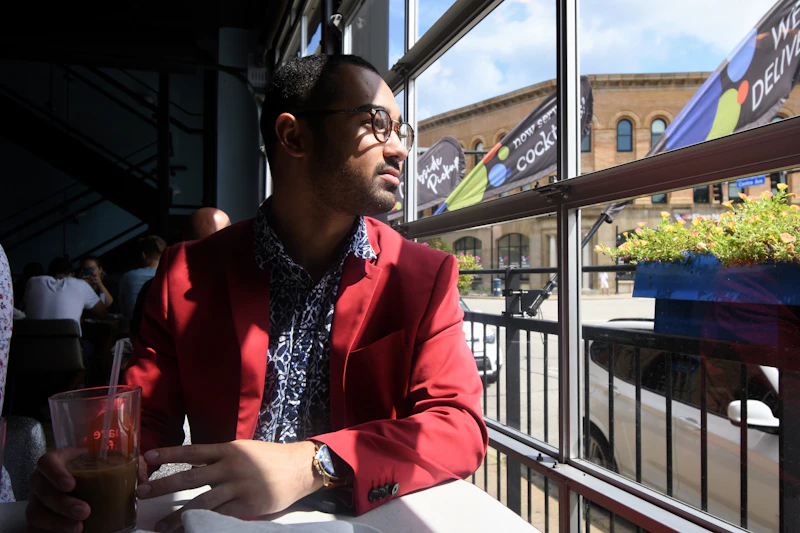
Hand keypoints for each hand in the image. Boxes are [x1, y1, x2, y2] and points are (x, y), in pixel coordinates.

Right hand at [27, 450, 147, 532]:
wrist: (89, 486)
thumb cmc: (98, 472)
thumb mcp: (111, 464)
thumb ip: (130, 467)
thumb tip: (142, 480)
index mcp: (59, 462)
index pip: (46, 462)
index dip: (54, 472)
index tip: (71, 484)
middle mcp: (43, 481)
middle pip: (42, 490)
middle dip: (62, 503)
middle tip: (84, 511)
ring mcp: (38, 502)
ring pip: (36, 513)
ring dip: (56, 522)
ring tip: (78, 528)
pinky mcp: (38, 521)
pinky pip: (35, 529)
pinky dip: (48, 532)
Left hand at [137, 440, 321, 532]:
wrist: (299, 468)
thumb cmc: (269, 459)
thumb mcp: (243, 451)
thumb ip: (220, 459)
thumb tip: (192, 469)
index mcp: (228, 450)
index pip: (191, 451)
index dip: (168, 454)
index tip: (146, 458)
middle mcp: (230, 467)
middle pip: (189, 478)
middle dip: (163, 486)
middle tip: (141, 493)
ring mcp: (238, 487)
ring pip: (201, 503)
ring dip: (177, 516)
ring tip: (161, 526)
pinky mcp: (247, 506)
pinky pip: (219, 517)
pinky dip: (203, 525)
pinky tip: (191, 530)